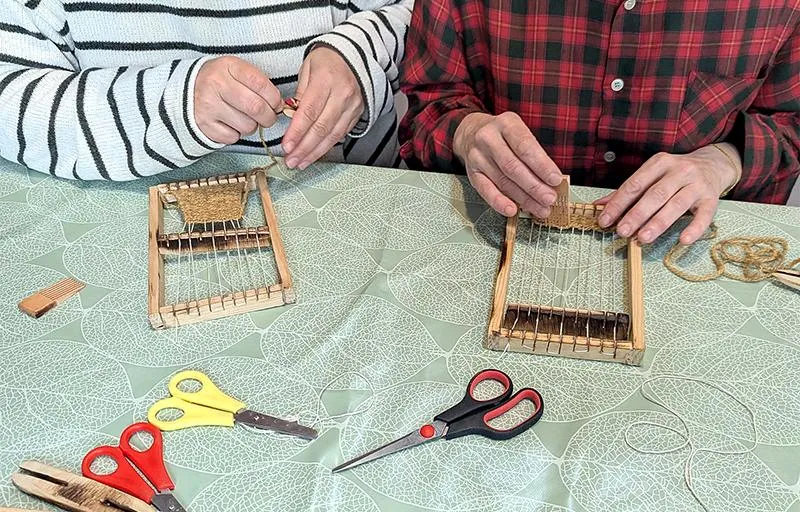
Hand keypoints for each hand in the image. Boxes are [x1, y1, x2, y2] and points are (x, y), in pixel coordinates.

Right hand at [194, 56, 282, 144]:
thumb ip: (257, 83)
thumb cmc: (220, 82)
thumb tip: (279, 105)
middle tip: (268, 117)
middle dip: (269, 117)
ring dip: (252, 126)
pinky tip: (230, 124)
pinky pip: (233, 137)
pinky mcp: (204, 125)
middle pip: (256, 107)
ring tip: (245, 118)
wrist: (185, 91)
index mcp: (228, 66)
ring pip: (247, 126)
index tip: (276, 104)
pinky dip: (236, 134)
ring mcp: (208, 106)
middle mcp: (216, 84)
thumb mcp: (235, 71)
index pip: (260, 83)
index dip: (274, 98)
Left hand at [282, 47, 363, 168]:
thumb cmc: (327, 61)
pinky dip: (326, 147)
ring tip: (300, 163)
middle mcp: (342, 95)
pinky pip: (340, 135)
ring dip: (314, 152)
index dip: (297, 131)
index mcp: (326, 80)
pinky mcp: (356, 115)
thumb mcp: (307, 68)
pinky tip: (314, 154)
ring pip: (332, 136)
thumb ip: (300, 94)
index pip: (309, 112)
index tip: (286, 145)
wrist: (355, 56)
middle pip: (321, 128)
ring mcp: (352, 106)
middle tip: (291, 160)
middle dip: (304, 148)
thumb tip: (290, 118)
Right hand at [453, 111, 563, 216]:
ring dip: (524, 198)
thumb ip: (534, 152)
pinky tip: (512, 210)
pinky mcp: (472, 173)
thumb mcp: (519, 131)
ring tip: (540, 208)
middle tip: (550, 198)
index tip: (555, 179)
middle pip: (513, 167)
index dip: (542, 165)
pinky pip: (485, 190)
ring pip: (503, 181)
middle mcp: (489, 139)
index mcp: (506, 124)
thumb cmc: (503, 135)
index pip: (525, 147)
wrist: (470, 132)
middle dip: (534, 186)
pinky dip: (499, 202)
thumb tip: (551, 180)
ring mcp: (478, 157)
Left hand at [596, 144, 740, 244]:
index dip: (618, 203)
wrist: (714, 164)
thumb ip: (628, 191)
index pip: (635, 184)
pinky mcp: (712, 198)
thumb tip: (599, 205)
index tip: (604, 220)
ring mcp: (697, 184)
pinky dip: (694, 228)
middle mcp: (679, 171)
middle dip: (636, 214)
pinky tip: (683, 240)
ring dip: (658, 223)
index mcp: (659, 163)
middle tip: (622, 231)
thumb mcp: (653, 175)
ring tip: (642, 238)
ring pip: (676, 205)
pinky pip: (704, 215)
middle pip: (654, 195)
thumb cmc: (675, 174)